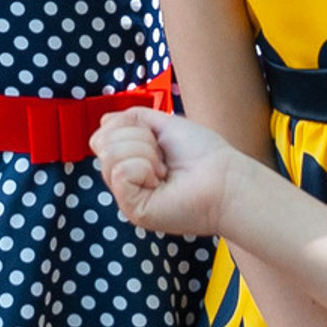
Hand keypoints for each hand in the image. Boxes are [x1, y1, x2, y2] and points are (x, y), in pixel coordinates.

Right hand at [92, 109, 251, 241]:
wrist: (224, 177)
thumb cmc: (203, 153)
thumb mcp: (164, 123)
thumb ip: (133, 118)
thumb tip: (106, 121)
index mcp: (130, 159)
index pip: (102, 133)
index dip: (127, 126)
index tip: (155, 138)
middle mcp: (125, 178)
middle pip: (101, 142)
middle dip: (137, 138)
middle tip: (162, 156)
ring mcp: (127, 195)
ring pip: (110, 155)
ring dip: (144, 153)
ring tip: (164, 169)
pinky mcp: (132, 208)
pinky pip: (121, 172)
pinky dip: (145, 168)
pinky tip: (161, 180)